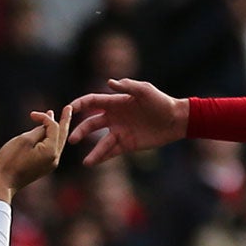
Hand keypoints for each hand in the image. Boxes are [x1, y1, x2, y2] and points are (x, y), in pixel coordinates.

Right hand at [0, 107, 70, 201]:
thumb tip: (46, 126)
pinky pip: (51, 149)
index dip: (44, 118)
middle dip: (64, 121)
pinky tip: (46, 133)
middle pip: (62, 135)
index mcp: (51, 150)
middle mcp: (54, 158)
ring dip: (56, 129)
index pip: (54, 127)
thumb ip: (38, 130)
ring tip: (56, 118)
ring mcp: (50, 164)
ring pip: (57, 142)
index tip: (32, 114)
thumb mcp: (24, 140)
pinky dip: (50, 139)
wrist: (3, 182)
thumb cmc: (10, 160)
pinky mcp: (45, 167)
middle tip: (68, 108)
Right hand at [69, 79, 187, 165]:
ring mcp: (120, 132)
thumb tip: (108, 82)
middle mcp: (114, 118)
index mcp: (115, 102)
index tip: (68, 110)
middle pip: (91, 124)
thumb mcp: (144, 90)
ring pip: (101, 142)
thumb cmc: (161, 101)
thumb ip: (127, 86)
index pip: (92, 102)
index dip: (79, 105)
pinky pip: (112, 152)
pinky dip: (102, 158)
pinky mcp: (127, 144)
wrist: (176, 120)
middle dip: (80, 131)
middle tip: (71, 139)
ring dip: (92, 151)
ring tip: (85, 162)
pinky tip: (93, 163)